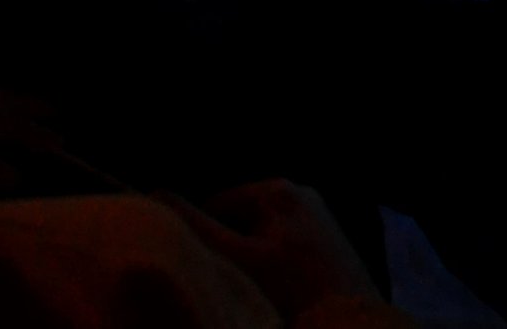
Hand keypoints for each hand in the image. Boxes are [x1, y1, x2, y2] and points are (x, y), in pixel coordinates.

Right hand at [158, 180, 382, 321]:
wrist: (351, 322)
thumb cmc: (292, 291)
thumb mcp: (236, 258)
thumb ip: (196, 226)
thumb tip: (155, 193)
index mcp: (276, 189)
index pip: (213, 207)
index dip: (205, 242)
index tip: (211, 272)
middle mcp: (301, 193)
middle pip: (239, 223)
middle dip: (233, 251)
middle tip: (238, 285)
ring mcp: (319, 216)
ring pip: (262, 238)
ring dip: (255, 263)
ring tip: (261, 292)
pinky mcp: (330, 241)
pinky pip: (288, 249)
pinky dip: (279, 268)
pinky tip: (282, 294)